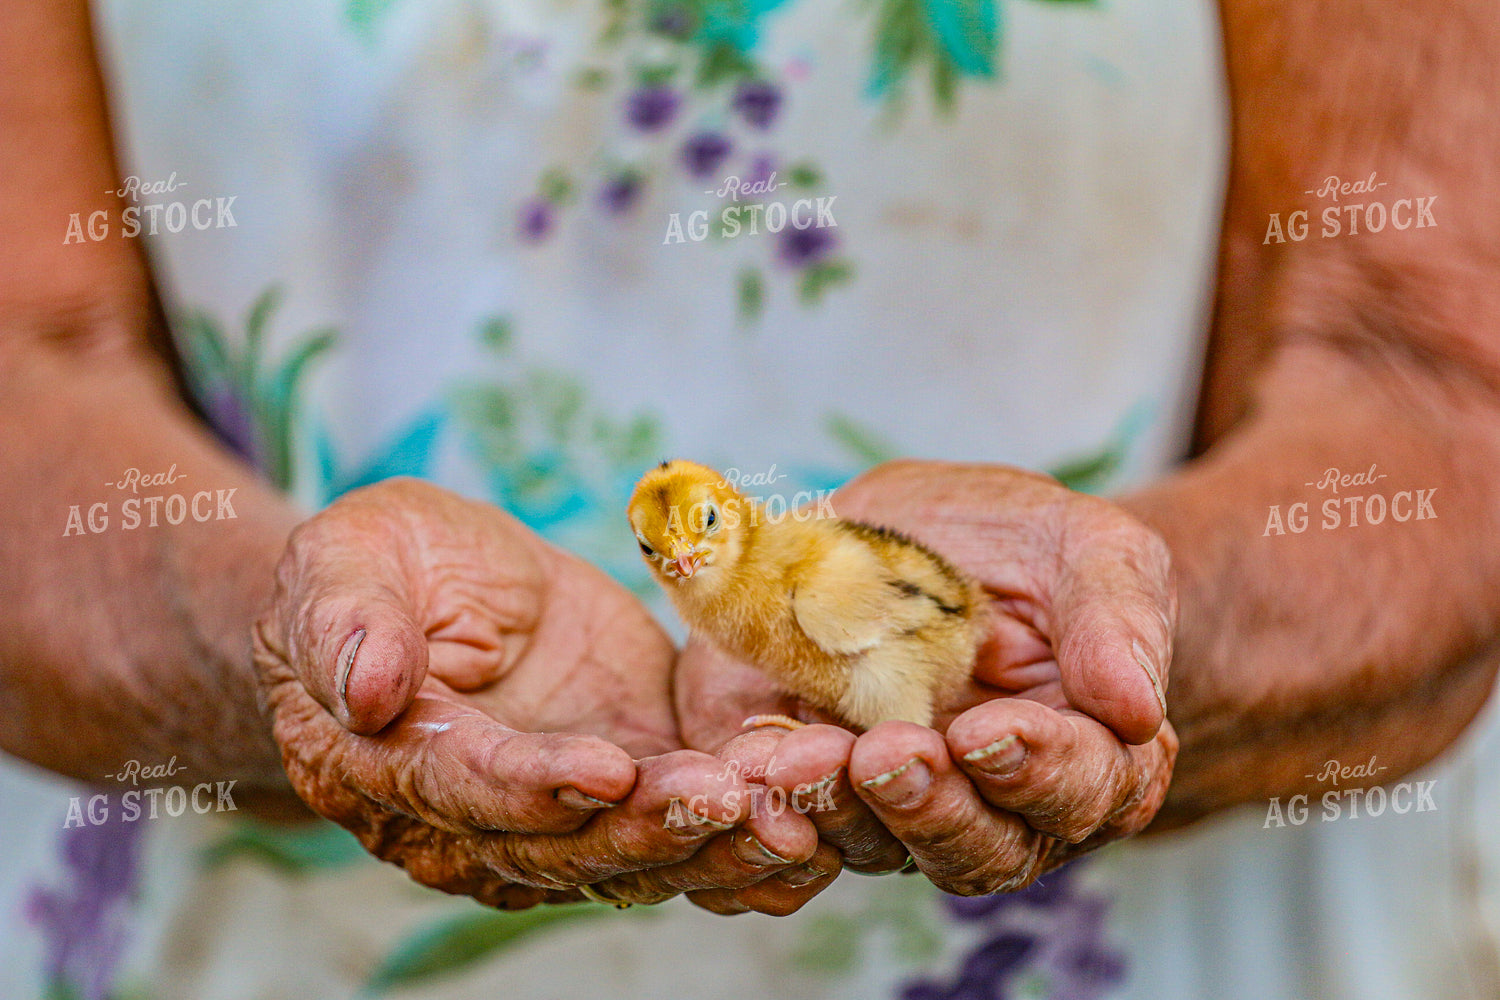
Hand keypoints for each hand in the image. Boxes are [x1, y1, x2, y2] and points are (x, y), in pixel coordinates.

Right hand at [254, 478, 832, 911]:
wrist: (433, 589)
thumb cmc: (379, 567)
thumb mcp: (347, 559)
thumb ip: (349, 621)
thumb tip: (365, 688)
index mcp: (393, 768)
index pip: (465, 789)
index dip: (533, 786)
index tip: (604, 769)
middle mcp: (475, 822)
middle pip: (568, 844)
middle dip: (655, 824)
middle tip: (733, 796)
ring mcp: (559, 815)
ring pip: (640, 850)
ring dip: (721, 837)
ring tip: (795, 806)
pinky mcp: (629, 785)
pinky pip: (688, 824)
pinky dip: (752, 827)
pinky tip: (818, 813)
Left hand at [675, 460, 1177, 892]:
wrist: (915, 533)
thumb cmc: (1020, 544)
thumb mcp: (1087, 547)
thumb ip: (1119, 618)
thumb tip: (1137, 708)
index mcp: (1083, 757)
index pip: (1081, 790)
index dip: (1037, 770)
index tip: (989, 731)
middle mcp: (993, 805)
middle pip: (975, 846)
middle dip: (928, 805)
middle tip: (886, 753)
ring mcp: (894, 807)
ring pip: (872, 846)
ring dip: (835, 810)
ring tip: (798, 755)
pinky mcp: (808, 786)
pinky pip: (786, 825)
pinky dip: (761, 812)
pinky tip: (741, 770)